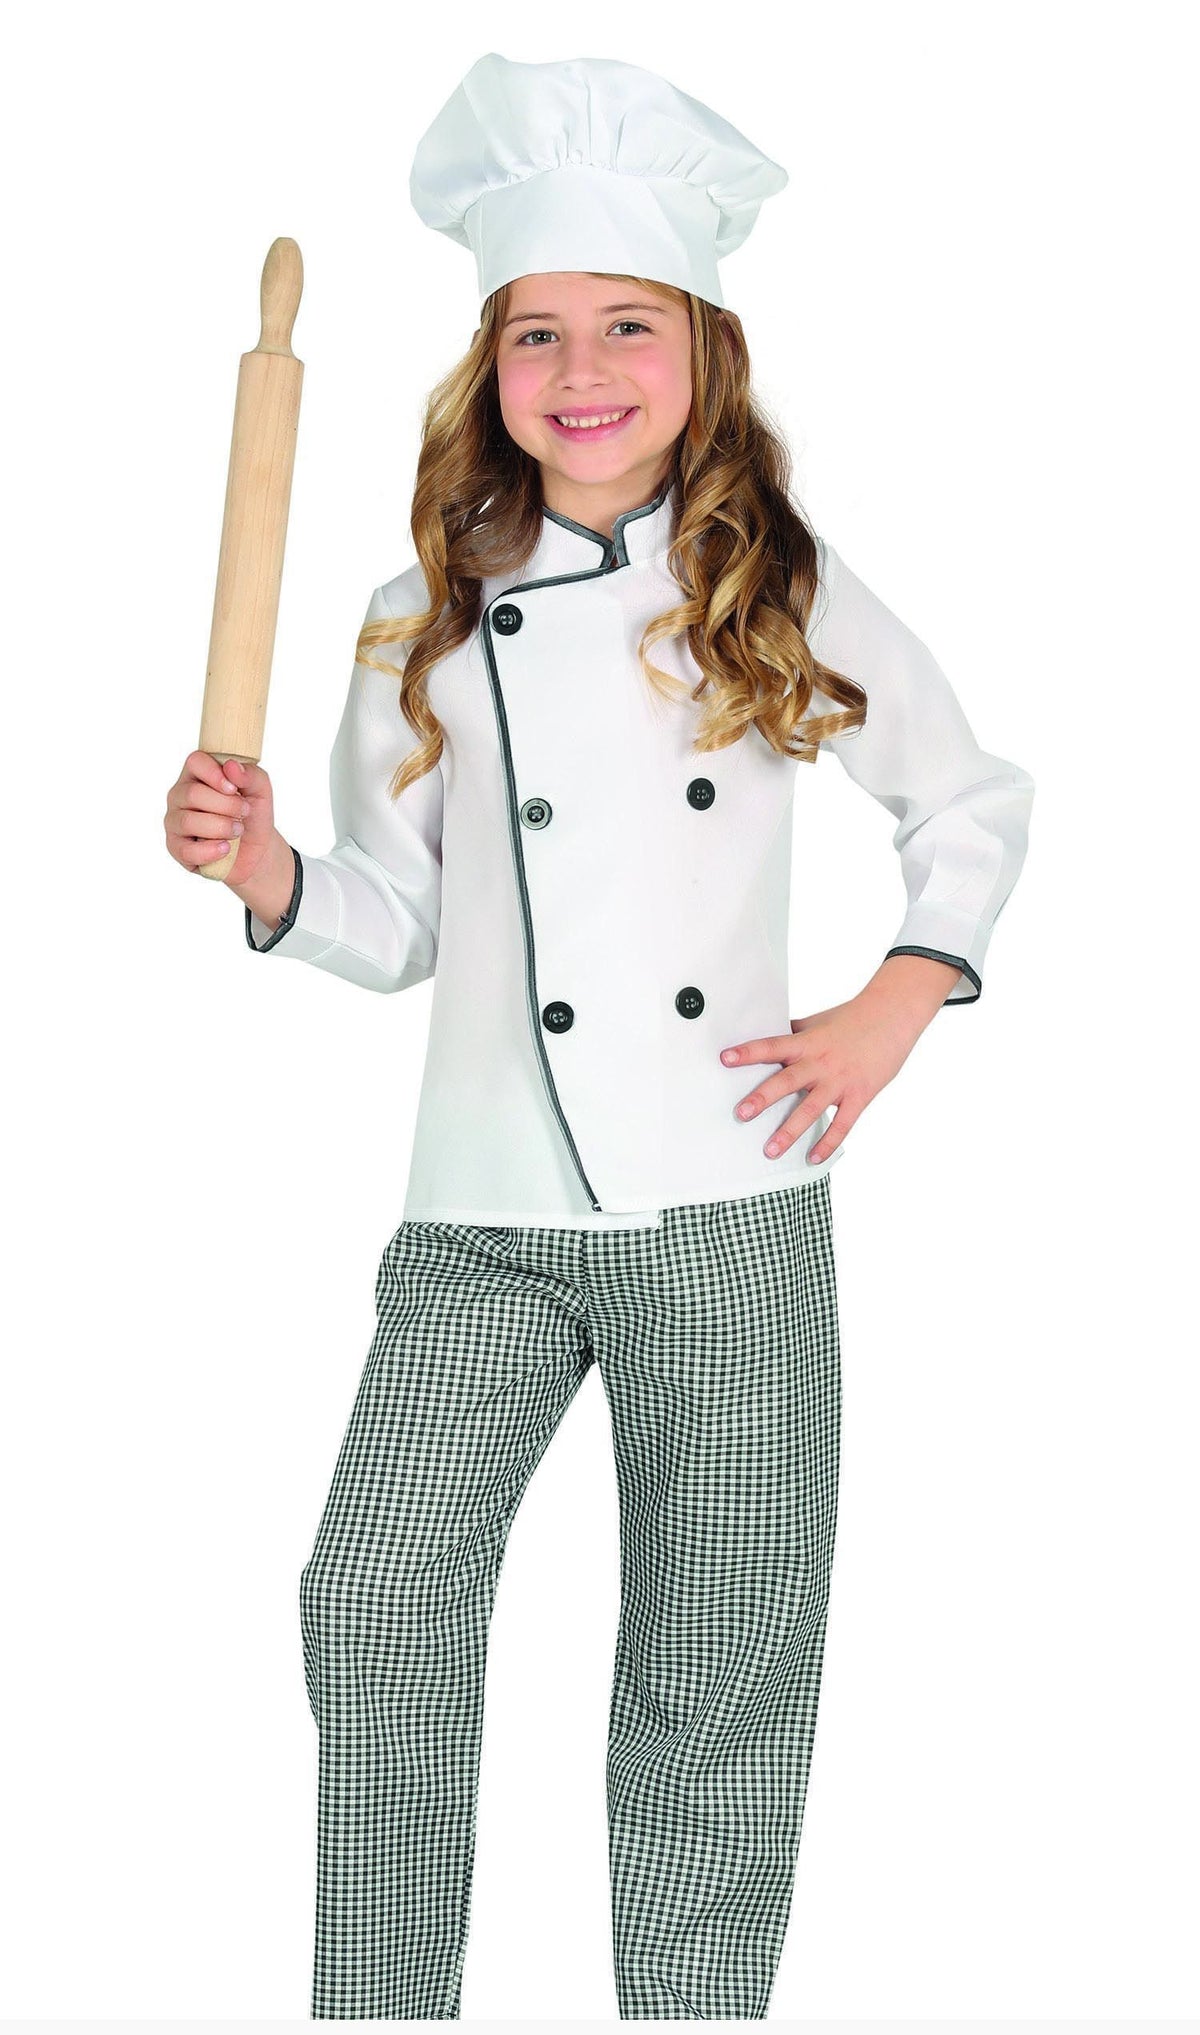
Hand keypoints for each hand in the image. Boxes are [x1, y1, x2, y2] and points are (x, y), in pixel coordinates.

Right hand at [163, 752, 276, 885]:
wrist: (256, 849)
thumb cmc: (252, 815)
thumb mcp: (261, 791)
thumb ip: (251, 775)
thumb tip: (231, 766)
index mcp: (198, 774)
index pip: (195, 762)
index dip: (215, 774)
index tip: (234, 789)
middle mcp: (180, 795)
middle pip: (193, 794)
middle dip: (227, 806)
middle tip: (244, 813)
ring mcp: (175, 821)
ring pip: (189, 821)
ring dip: (221, 828)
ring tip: (237, 831)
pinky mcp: (176, 847)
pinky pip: (186, 850)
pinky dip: (211, 851)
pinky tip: (225, 848)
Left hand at [718, 988, 933, 1165]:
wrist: (893, 1016)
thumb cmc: (853, 1018)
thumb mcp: (819, 1022)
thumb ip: (794, 1033)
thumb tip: (769, 1033)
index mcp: (808, 1042)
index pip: (772, 1046)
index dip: (748, 1052)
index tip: (725, 1059)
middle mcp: (820, 1062)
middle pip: (787, 1081)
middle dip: (763, 1098)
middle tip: (741, 1114)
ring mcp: (840, 1081)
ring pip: (811, 1109)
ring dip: (790, 1131)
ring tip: (771, 1150)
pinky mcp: (860, 1095)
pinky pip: (842, 1125)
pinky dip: (828, 1143)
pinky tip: (813, 1158)